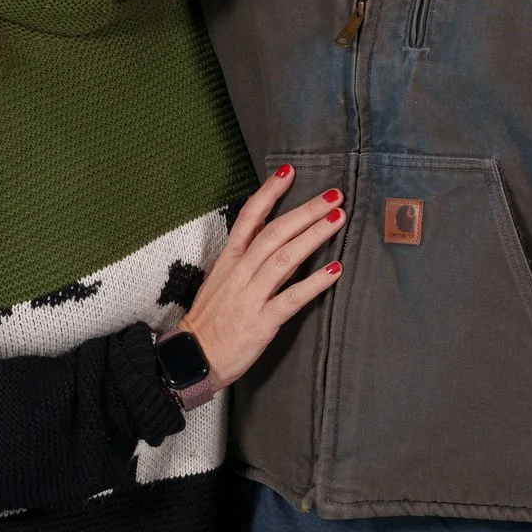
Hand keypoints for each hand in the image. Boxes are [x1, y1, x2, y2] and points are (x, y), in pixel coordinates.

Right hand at [180, 163, 346, 385]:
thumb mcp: (221, 281)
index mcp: (229, 260)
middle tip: (333, 196)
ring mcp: (251, 296)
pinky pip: (292, 298)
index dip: (269, 192)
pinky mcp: (262, 321)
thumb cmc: (210, 320)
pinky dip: (314, 283)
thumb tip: (278, 240)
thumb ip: (247, 261)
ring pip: (285, 258)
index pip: (249, 217)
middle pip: (275, 232)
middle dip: (305, 211)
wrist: (194, 358)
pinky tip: (335, 270)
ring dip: (314, 236)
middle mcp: (240, 272)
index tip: (289, 172)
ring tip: (338, 220)